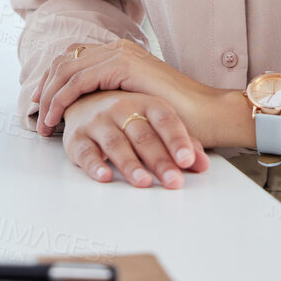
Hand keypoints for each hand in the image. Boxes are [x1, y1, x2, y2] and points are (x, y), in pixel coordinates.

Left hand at [34, 39, 223, 142]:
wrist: (209, 114)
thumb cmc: (179, 116)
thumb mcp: (138, 103)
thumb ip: (115, 97)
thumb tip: (91, 109)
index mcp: (121, 53)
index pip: (74, 58)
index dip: (53, 79)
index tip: (41, 102)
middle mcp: (118, 48)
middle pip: (64, 60)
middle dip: (45, 87)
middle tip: (36, 114)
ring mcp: (120, 54)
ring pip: (67, 70)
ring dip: (49, 97)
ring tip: (44, 123)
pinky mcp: (123, 66)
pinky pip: (79, 80)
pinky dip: (62, 98)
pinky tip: (56, 117)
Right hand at [60, 91, 209, 187]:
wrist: (84, 98)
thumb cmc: (125, 113)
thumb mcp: (154, 120)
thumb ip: (180, 142)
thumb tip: (203, 164)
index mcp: (145, 102)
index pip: (165, 120)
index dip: (177, 140)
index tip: (188, 160)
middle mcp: (120, 108)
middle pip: (143, 135)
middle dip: (159, 160)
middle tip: (173, 181)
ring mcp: (98, 122)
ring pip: (116, 143)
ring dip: (130, 163)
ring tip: (143, 181)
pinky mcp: (77, 137)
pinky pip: (85, 151)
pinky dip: (94, 165)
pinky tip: (105, 176)